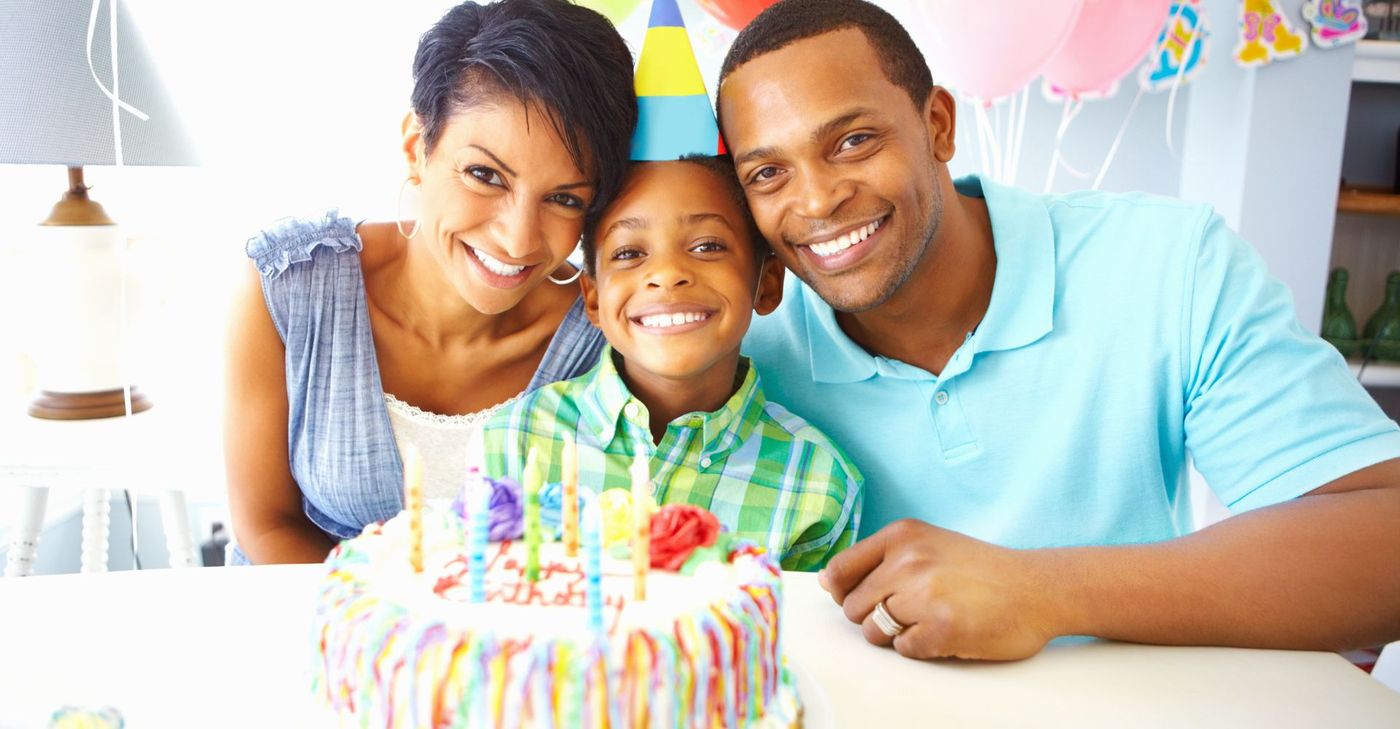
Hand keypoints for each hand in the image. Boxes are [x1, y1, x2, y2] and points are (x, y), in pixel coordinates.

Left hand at [819, 519, 1060, 660]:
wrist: (1039, 588)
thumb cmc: (983, 570)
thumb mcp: (930, 545)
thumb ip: (879, 559)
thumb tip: (827, 582)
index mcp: (902, 535)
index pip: (839, 570)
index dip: (843, 593)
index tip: (862, 599)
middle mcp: (909, 560)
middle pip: (854, 607)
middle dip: (874, 617)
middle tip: (912, 612)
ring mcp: (924, 594)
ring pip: (873, 631)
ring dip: (896, 634)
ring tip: (929, 620)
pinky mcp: (941, 628)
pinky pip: (903, 650)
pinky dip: (920, 648)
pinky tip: (946, 632)